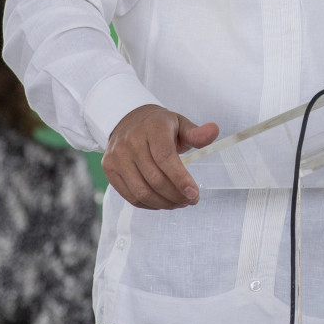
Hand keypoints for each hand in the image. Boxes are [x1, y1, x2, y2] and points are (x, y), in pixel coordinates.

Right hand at [103, 103, 219, 209]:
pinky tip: (163, 202)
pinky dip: (149, 204)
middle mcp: (131, 141)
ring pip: (142, 191)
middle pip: (155, 178)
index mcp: (152, 127)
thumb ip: (196, 133)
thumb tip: (214, 132)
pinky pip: (130, 196)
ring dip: (164, 203)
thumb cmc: (158, 126)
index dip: (180, 179)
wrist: (127, 119)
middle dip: (176, 195)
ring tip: (179, 203)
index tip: (194, 194)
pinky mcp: (109, 168)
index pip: (165, 158)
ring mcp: (117, 156)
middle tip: (191, 200)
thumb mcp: (179, 124)